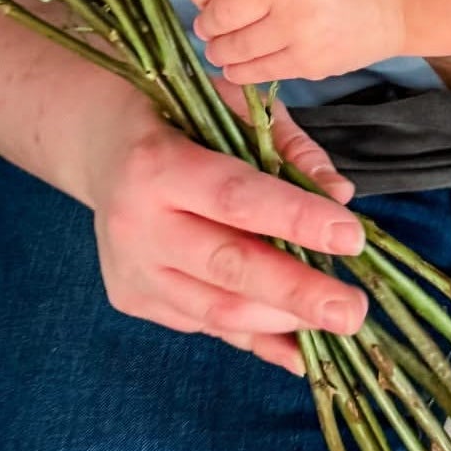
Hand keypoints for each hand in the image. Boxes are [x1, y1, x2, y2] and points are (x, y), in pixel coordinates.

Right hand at [84, 98, 366, 372]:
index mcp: (156, 164)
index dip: (296, 220)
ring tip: (337, 320)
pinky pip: (204, 324)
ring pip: (216, 310)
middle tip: (351, 312)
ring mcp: (131, 270)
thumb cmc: (179, 117)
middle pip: (228, 267)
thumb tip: (340, 195)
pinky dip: (255, 336)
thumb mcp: (230, 104)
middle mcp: (136, 225)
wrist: (99, 144)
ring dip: (282, 320)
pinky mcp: (133, 298)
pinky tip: (299, 346)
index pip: (237, 199)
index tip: (352, 236)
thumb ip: (287, 145)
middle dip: (297, 293)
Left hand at [190, 0, 406, 83]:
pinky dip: (238, 70)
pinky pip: (257, 72)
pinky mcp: (307, 62)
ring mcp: (296, 29)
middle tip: (207, 27)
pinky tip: (237, 65)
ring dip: (218, 49)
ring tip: (219, 48)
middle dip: (206, 24)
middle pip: (219, 15)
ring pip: (233, 48)